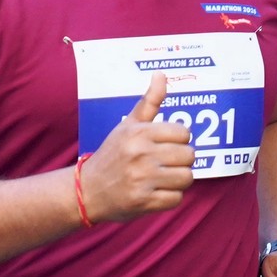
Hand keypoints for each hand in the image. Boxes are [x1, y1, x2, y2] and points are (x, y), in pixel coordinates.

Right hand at [78, 73, 195, 221]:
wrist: (86, 191)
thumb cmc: (112, 154)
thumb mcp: (128, 125)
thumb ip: (149, 102)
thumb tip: (161, 74)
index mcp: (138, 133)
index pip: (184, 133)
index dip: (180, 141)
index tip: (167, 146)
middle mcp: (140, 154)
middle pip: (189, 156)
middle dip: (182, 161)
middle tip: (166, 164)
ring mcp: (141, 179)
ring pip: (187, 178)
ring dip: (179, 180)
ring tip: (163, 178)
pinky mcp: (143, 202)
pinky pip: (177, 199)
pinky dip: (170, 197)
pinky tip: (157, 192)